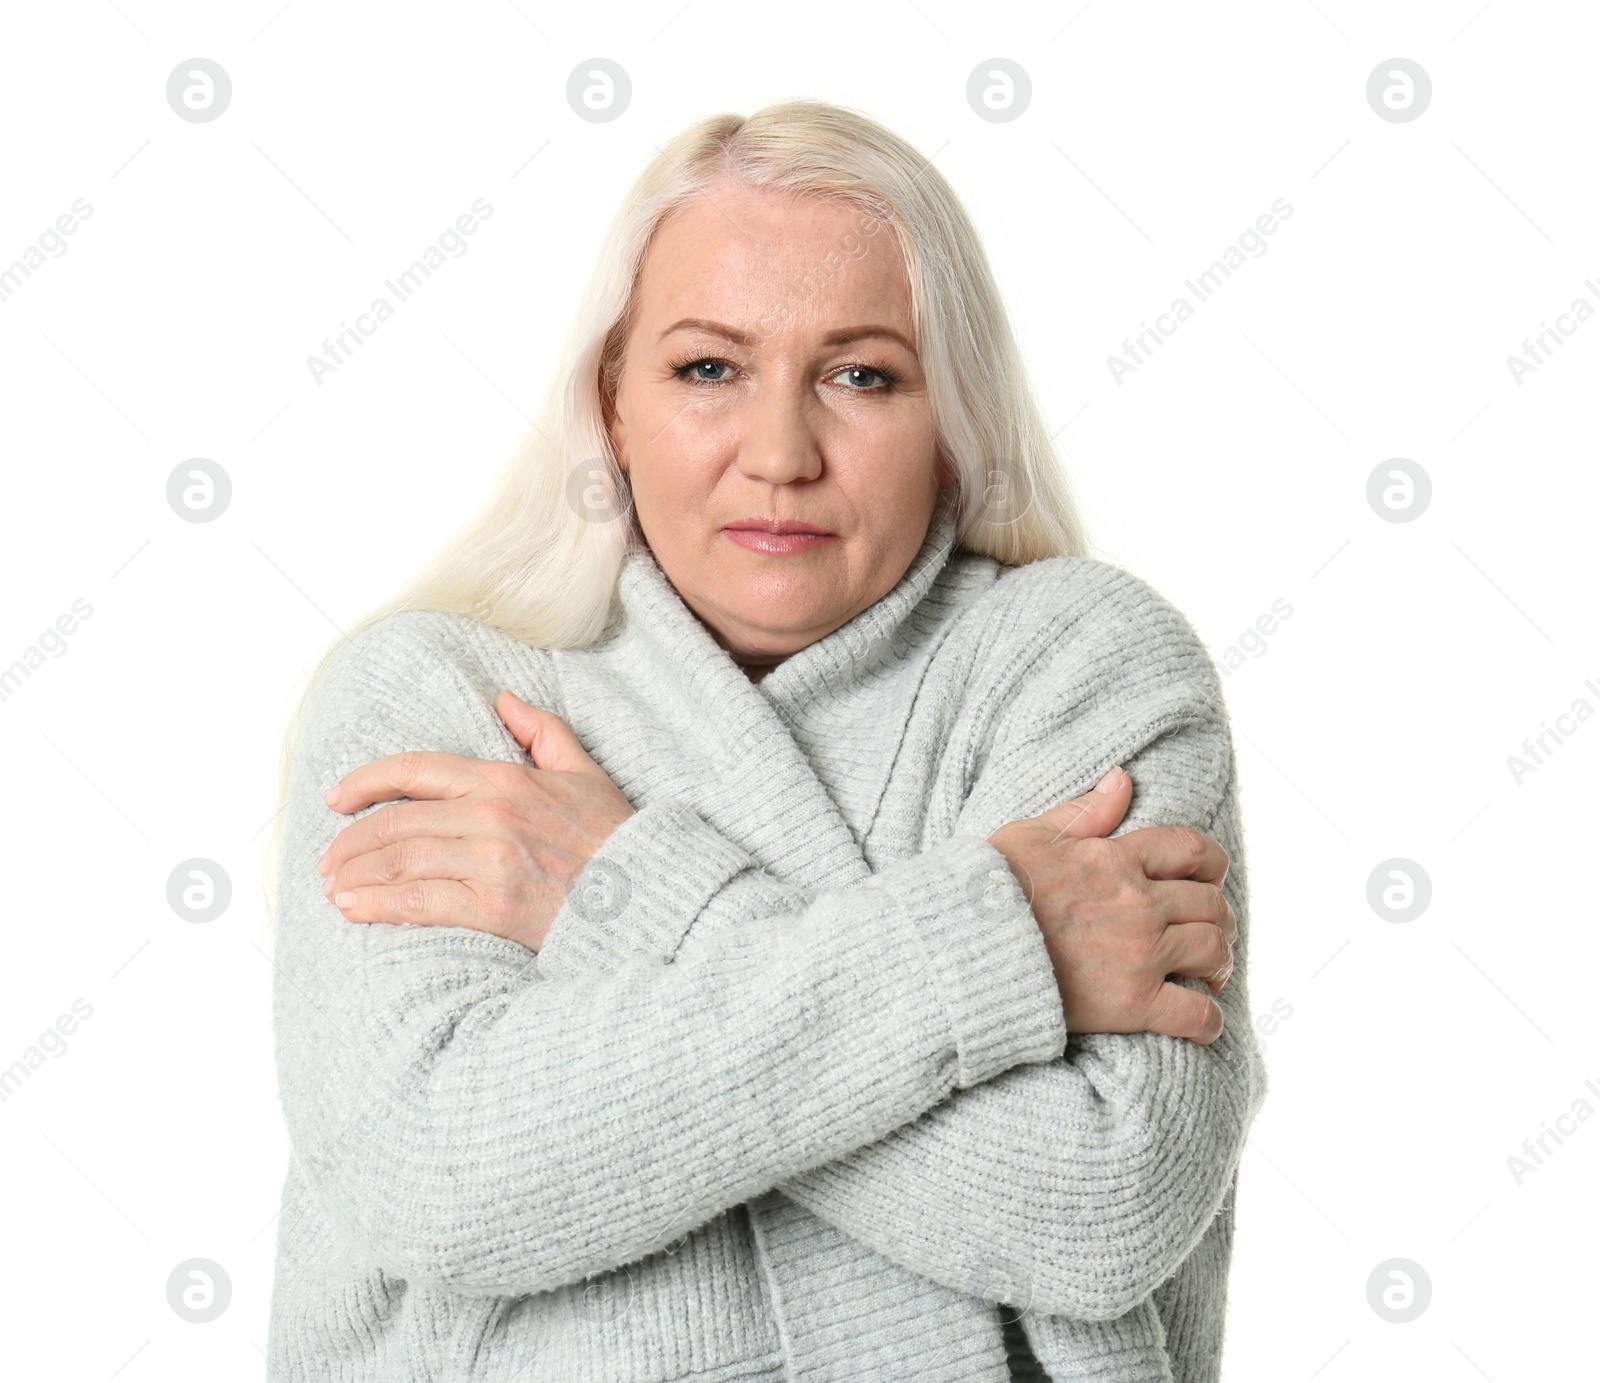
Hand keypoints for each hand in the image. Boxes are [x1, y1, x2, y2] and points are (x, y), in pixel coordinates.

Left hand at [317, 690, 635, 949]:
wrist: (647, 897)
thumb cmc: (617, 839)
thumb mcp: (584, 771)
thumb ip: (542, 731)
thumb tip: (503, 700)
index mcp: (505, 778)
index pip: (416, 770)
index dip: (366, 781)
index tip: (335, 798)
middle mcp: (490, 814)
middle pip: (396, 821)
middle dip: (351, 841)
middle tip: (328, 860)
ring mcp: (490, 861)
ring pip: (399, 860)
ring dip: (356, 874)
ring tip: (335, 887)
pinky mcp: (494, 906)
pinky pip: (420, 902)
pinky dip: (379, 906)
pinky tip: (356, 910)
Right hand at [987, 766, 1235, 1045]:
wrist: (965, 948)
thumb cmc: (990, 890)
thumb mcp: (1031, 834)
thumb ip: (1085, 811)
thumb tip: (1123, 779)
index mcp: (1117, 858)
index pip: (1192, 850)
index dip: (1212, 864)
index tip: (1210, 879)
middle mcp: (1137, 903)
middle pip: (1210, 903)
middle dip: (1217, 917)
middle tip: (1209, 933)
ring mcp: (1140, 954)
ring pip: (1212, 950)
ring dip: (1219, 962)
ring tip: (1209, 974)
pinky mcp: (1133, 1004)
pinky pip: (1196, 1014)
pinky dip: (1209, 1020)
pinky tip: (1203, 1021)